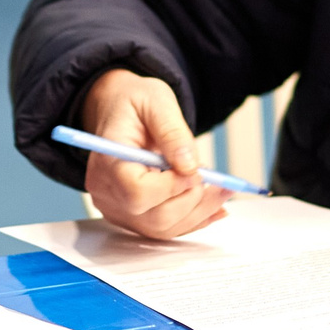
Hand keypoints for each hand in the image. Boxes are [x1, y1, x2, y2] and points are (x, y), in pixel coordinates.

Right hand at [77, 68, 227, 238]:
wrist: (119, 110)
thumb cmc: (133, 103)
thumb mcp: (156, 101)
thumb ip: (172, 132)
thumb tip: (190, 166)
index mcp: (107, 161)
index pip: (137, 192)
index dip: (172, 187)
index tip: (197, 170)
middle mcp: (106, 191)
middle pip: (153, 216)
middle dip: (193, 200)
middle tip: (217, 178)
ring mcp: (118, 207)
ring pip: (162, 228)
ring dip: (199, 212)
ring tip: (223, 189)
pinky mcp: (132, 215)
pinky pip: (165, 228)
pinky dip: (194, 219)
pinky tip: (215, 205)